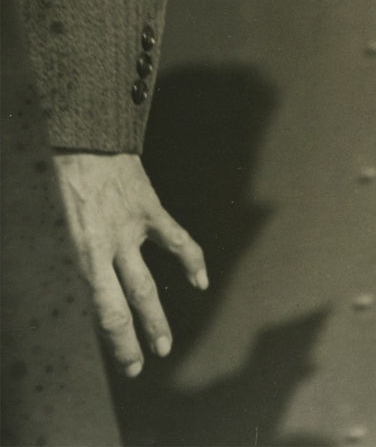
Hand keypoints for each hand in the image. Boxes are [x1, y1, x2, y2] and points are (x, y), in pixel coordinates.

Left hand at [52, 152, 207, 376]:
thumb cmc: (57, 180)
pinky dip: (191, 260)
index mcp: (79, 254)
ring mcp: (132, 229)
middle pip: (123, 307)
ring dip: (156, 317)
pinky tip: (200, 281)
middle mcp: (107, 248)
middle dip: (131, 341)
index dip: (115, 342)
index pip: (101, 311)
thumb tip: (69, 285)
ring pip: (147, 283)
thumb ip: (62, 257)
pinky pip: (176, 239)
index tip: (123, 364)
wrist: (84, 137)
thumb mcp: (47, 225)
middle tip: (140, 366)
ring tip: (164, 346)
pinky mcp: (149, 209)